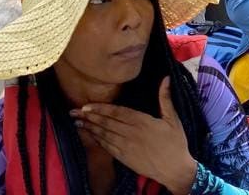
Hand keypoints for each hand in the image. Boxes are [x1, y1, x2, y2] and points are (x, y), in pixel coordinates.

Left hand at [72, 78, 196, 194]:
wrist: (174, 170)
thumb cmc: (175, 143)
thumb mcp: (173, 119)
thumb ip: (165, 98)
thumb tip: (166, 78)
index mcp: (141, 121)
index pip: (116, 112)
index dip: (100, 109)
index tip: (87, 105)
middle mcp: (130, 133)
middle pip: (106, 123)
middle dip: (89, 117)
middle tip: (73, 112)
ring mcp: (126, 147)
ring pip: (104, 135)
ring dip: (89, 128)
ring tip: (77, 122)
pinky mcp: (124, 158)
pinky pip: (107, 148)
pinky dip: (97, 141)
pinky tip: (89, 136)